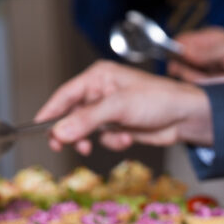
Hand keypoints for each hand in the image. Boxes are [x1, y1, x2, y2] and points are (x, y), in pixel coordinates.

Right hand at [35, 60, 213, 154]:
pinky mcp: (120, 127)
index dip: (50, 112)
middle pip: (73, 115)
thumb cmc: (159, 100)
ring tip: (105, 141)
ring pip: (87, 130)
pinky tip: (128, 138)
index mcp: (98, 77)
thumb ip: (86, 120)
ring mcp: (111, 112)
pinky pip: (104, 140)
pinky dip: (114, 143)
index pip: (65, 95)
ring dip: (96, 139)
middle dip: (72, 132)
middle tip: (63, 146)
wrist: (185, 118)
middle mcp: (101, 93)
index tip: (37, 128)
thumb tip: (59, 132)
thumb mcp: (118, 108)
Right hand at [169, 27, 223, 81]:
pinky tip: (194, 87)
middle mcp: (205, 54)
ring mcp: (209, 69)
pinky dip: (196, 86)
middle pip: (182, 59)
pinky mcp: (213, 83)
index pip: (183, 41)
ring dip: (186, 77)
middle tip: (178, 72)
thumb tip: (185, 51)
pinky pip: (199, 84)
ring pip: (188, 73)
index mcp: (208, 39)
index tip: (171, 58)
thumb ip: (208, 52)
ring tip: (185, 80)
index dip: (174, 48)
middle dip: (178, 66)